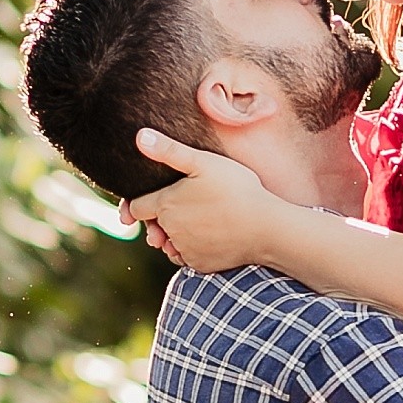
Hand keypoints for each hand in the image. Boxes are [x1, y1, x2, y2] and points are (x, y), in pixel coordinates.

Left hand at [123, 128, 291, 272]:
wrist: (266, 228)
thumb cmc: (236, 190)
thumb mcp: (204, 162)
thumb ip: (169, 151)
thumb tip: (140, 137)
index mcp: (165, 206)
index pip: (136, 208)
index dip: (137, 203)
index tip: (146, 200)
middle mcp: (170, 232)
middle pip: (155, 226)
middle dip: (160, 219)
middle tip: (183, 206)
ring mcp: (185, 251)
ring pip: (171, 243)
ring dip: (176, 235)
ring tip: (198, 219)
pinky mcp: (200, 265)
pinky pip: (188, 257)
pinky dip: (194, 249)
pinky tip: (210, 235)